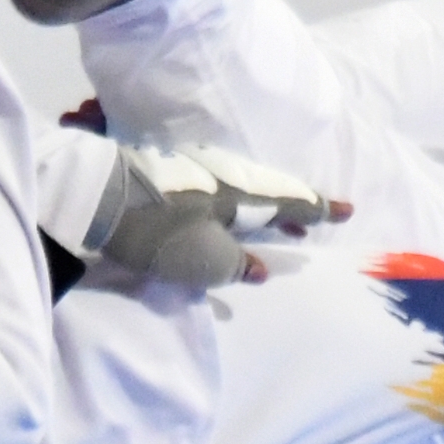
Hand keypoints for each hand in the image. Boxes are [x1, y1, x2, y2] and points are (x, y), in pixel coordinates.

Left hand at [100, 142, 343, 288]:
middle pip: (268, 193)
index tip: (347, 211)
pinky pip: (219, 193)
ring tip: (276, 229)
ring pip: (243, 192)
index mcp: (241, 194)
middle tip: (309, 230)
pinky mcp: (169, 180)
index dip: (319, 210)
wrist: (97, 199)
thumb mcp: (205, 260)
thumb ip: (237, 265)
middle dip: (292, 211)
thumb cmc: (161, 231)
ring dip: (263, 212)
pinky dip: (235, 209)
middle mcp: (224, 178)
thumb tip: (260, 269)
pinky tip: (229, 222)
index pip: (290, 202)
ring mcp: (195, 175)